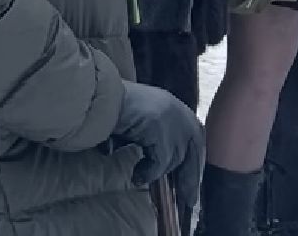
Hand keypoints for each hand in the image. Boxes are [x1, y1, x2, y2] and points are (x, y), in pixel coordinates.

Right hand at [111, 82, 203, 200]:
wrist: (102, 96)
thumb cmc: (113, 106)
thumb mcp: (141, 119)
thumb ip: (152, 137)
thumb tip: (153, 163)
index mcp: (175, 106)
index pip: (194, 140)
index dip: (192, 162)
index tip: (190, 181)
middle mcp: (180, 113)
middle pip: (193, 154)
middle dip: (189, 179)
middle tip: (188, 200)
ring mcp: (173, 124)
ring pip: (175, 160)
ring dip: (157, 172)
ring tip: (139, 177)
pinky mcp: (162, 135)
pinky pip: (159, 163)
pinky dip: (148, 172)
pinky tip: (136, 175)